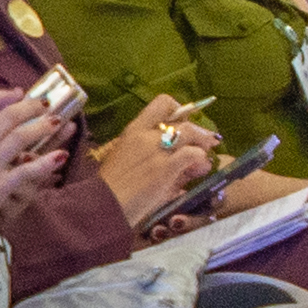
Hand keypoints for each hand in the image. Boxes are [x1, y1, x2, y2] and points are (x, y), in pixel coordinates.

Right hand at [0, 89, 73, 234]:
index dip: (6, 99)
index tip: (19, 93)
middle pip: (9, 118)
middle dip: (31, 107)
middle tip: (46, 103)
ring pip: (20, 138)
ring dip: (42, 127)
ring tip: (58, 121)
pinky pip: (26, 172)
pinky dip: (45, 163)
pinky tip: (60, 156)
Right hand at [94, 94, 218, 228]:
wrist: (103, 205)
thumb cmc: (110, 187)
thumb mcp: (125, 160)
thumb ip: (149, 154)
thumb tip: (174, 156)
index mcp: (133, 129)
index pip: (162, 102)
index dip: (180, 110)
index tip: (183, 123)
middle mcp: (146, 134)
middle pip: (182, 120)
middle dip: (197, 131)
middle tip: (204, 143)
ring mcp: (156, 150)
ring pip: (190, 132)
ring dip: (202, 144)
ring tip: (205, 158)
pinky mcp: (166, 167)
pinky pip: (192, 154)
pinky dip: (199, 160)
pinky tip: (198, 168)